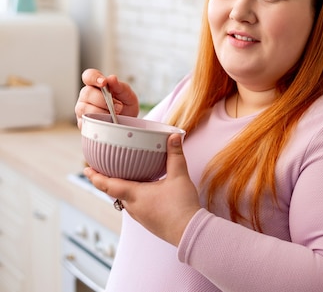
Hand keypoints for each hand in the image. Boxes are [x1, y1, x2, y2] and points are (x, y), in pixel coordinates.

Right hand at [75, 68, 138, 128]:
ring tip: (113, 115)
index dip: (94, 78)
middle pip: (87, 93)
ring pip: (84, 108)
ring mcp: (83, 109)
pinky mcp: (82, 123)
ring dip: (101, 112)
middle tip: (118, 106)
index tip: (104, 82)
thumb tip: (112, 78)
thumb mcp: (128, 95)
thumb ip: (120, 86)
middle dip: (103, 100)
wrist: (128, 124)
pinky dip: (98, 122)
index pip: (89, 76)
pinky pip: (85, 122)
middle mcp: (87, 96)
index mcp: (96, 85)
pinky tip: (106, 122)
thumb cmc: (125, 107)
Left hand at [84, 133, 200, 245]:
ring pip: (125, 201)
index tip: (86, 169)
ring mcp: (140, 217)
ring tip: (125, 179)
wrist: (190, 231)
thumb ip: (175, 155)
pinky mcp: (149, 222)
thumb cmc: (182, 206)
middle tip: (104, 170)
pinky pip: (136, 207)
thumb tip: (173, 137)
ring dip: (122, 190)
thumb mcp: (179, 176)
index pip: (108, 185)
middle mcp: (133, 207)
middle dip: (108, 181)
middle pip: (114, 193)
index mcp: (135, 195)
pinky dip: (134, 198)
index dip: (95, 177)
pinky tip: (145, 193)